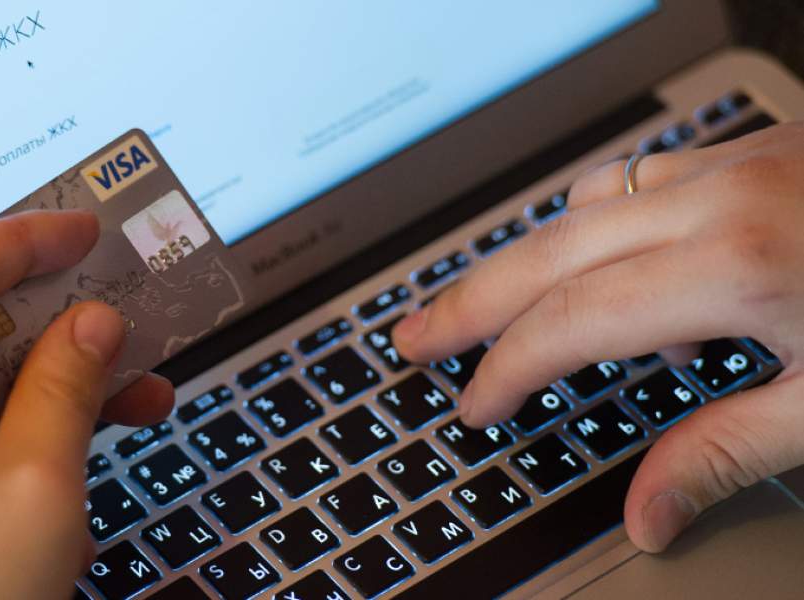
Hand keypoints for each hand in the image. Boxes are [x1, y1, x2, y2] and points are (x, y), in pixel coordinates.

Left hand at [0, 211, 173, 599]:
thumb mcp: (38, 483)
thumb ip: (68, 385)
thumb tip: (92, 325)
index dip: (25, 241)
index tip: (84, 230)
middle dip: (55, 331)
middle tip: (123, 317)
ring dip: (53, 393)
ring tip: (135, 395)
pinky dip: (21, 441)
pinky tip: (83, 454)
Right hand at [393, 122, 803, 552]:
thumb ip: (726, 453)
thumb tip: (647, 515)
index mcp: (737, 264)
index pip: (572, 323)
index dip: (507, 370)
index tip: (476, 407)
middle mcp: (721, 199)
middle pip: (547, 249)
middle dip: (468, 297)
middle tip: (412, 334)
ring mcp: (738, 165)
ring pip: (585, 203)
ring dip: (524, 254)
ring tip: (486, 299)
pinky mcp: (760, 154)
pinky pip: (641, 179)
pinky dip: (591, 221)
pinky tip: (595, 254)